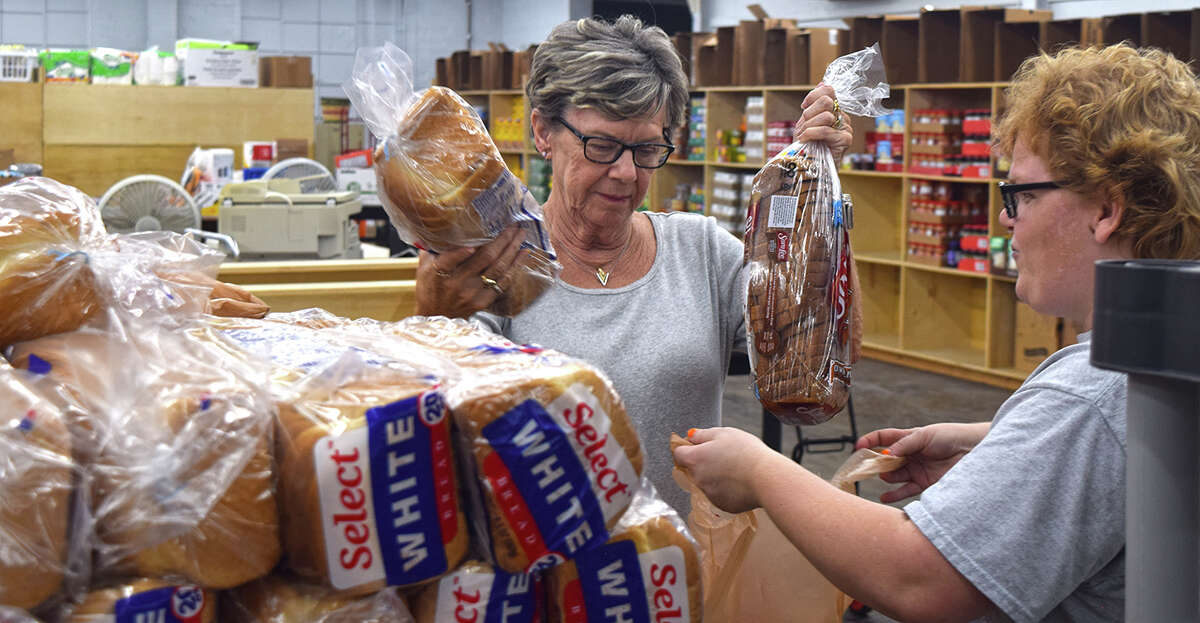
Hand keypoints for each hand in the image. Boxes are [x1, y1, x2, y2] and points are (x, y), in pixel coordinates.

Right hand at [414, 227, 526, 317]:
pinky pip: (503, 282)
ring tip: (521, 234)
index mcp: (439, 272)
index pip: (450, 259)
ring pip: (498, 269)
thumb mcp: (424, 266)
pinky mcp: (483, 301)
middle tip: (513, 225)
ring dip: (512, 249)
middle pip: (485, 258)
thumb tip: (440, 225)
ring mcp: (472, 293)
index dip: (462, 252)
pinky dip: (515, 267)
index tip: (474, 242)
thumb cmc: (430, 287)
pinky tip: (523, 254)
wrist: (436, 317)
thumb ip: (432, 246)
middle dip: (502, 239)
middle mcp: (457, 283)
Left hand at [672, 427, 778, 513]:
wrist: (766, 478)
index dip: (687, 447)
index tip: (697, 445)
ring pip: (706, 482)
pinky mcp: (722, 505)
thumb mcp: (724, 433)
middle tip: (723, 455)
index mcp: (695, 459)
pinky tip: (740, 481)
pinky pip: (719, 495)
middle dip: (703, 462)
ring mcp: (709, 494)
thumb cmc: (747, 452)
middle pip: (693, 469)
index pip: (678, 453)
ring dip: (714, 476)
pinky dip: (726, 489)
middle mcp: (697, 478)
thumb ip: (702, 434)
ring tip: (736, 468)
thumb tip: (690, 436)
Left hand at [794, 84, 852, 163]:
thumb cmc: (809, 148)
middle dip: (809, 113)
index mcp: (834, 111)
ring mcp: (846, 128)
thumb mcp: (807, 124)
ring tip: (804, 137)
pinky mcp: (846, 140)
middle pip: (826, 100)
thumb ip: (813, 106)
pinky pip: (825, 130)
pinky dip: (810, 134)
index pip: (829, 90)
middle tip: (803, 126)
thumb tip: (822, 82)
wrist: (811, 170)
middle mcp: (842, 118)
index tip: (803, 107)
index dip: (813, 95)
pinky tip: (805, 140)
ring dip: (808, 126)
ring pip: (825, 116)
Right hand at [855, 422, 989, 502]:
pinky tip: (884, 497)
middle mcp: (909, 455)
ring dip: (886, 476)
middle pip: (885, 459)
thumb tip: (885, 455)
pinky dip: (894, 494)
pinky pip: (905, 490)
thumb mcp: (924, 435)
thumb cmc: (951, 437)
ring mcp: (916, 469)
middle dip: (875, 463)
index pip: (883, 438)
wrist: (974, 451)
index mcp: (908, 438)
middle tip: (867, 467)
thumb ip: (904, 445)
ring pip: (893, 475)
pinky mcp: (924, 484)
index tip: (858, 448)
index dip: (869, 441)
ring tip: (886, 476)